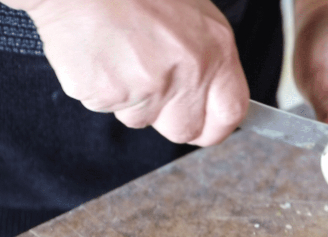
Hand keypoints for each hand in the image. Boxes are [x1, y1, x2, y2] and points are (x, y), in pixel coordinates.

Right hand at [25, 0, 248, 145]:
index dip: (215, 127)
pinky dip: (96, 87)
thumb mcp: (193, 15)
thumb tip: (209, 93)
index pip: (230, 114)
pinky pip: (103, 107)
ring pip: (139, 119)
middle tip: (149, 82)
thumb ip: (208, 60)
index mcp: (215, 51)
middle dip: (166, 117)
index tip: (203, 125)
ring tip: (118, 54)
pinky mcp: (108, 92)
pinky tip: (97, 54)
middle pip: (184, 130)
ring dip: (128, 97)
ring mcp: (148, 86)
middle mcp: (188, 72)